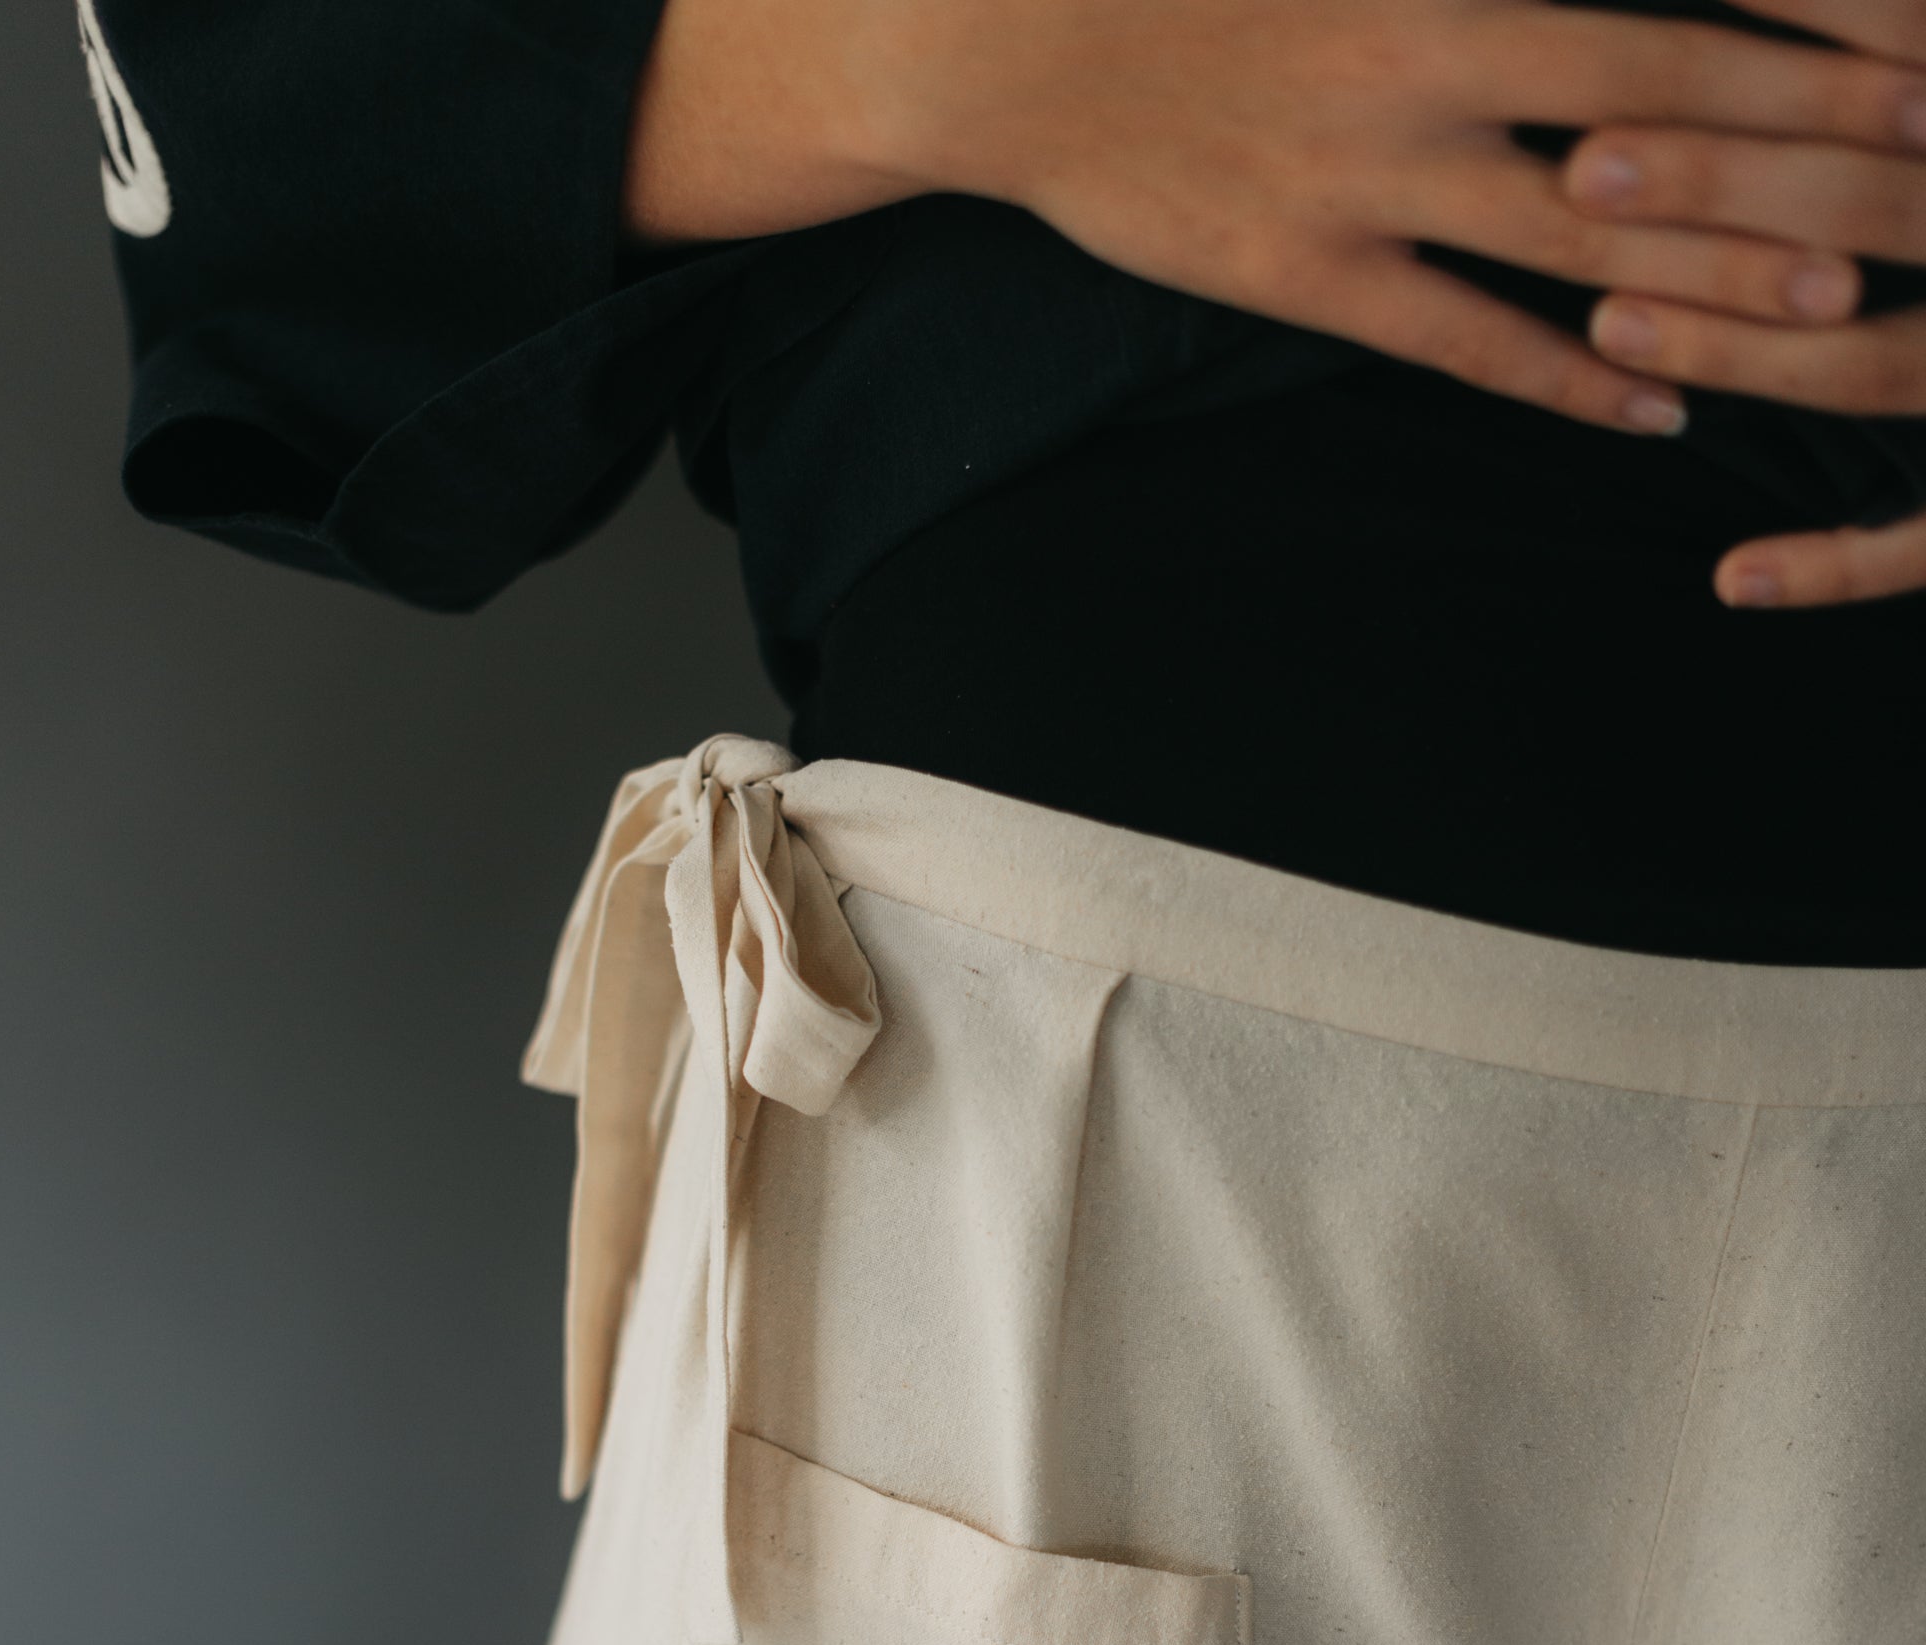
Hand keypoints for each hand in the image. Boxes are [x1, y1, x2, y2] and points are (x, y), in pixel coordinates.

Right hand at [628, 0, 1925, 437]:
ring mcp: (1368, 174)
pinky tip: (1658, 410)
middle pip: (1672, 100)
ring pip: (1585, 237)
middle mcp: (1431, 50)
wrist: (998, 30)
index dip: (1812, 7)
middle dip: (1820, 139)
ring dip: (1723, 274)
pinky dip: (1570, 381)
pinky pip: (1465, 343)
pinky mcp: (1303, 272)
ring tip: (1842, 307)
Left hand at [1564, 0, 1925, 601]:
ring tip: (1607, 322)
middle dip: (1722, 184)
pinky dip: (1836, 564)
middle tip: (1583, 167)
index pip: (1906, 48)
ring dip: (1739, 349)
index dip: (1794, 19)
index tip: (1636, 41)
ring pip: (1880, 362)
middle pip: (1873, 205)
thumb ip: (1903, 44)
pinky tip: (1731, 577)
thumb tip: (1859, 8)